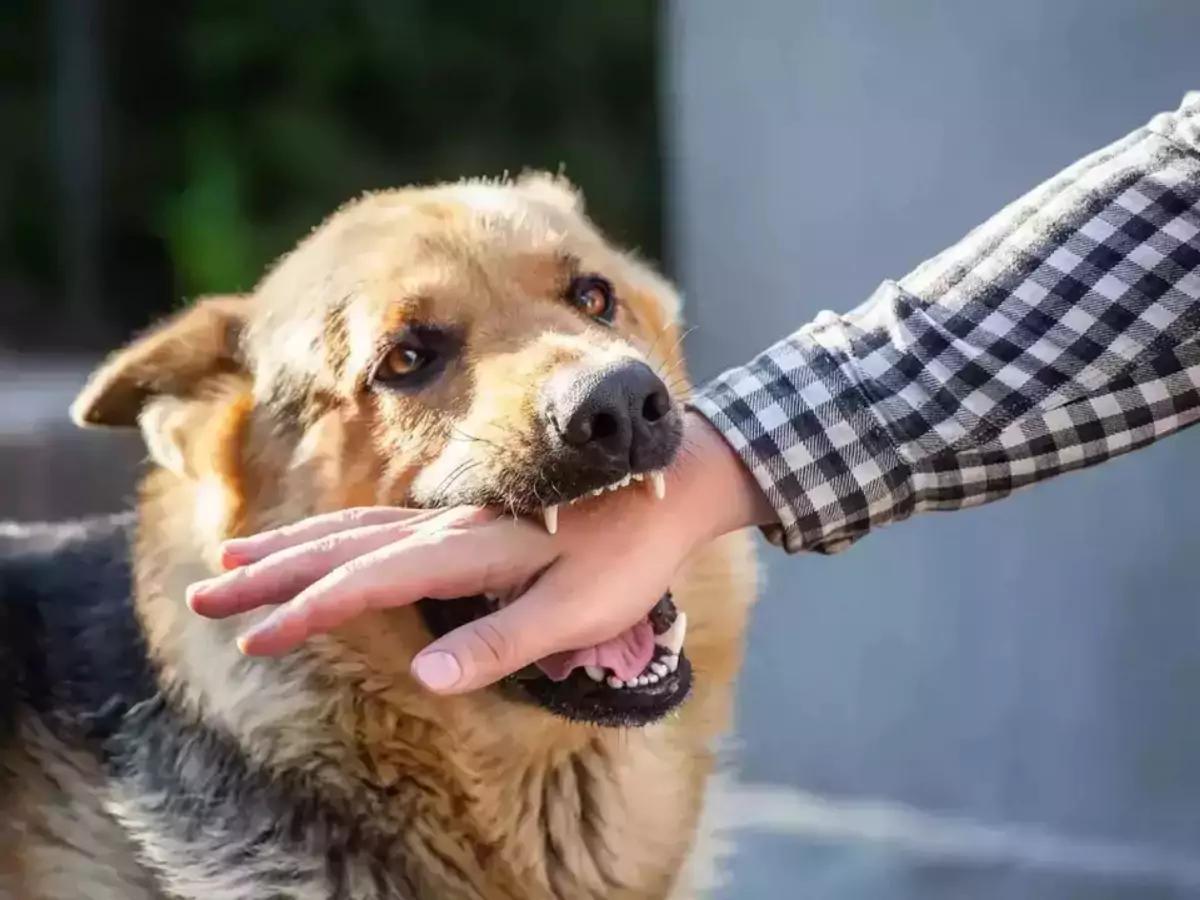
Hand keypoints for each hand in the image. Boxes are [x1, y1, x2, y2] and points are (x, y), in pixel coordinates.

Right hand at [185, 411, 773, 693]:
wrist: (669, 484)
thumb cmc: (628, 557)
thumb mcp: (578, 611)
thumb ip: (503, 642)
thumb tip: (428, 677)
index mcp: (471, 550)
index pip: (372, 583)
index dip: (311, 611)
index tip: (257, 637)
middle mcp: (449, 527)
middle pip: (342, 547)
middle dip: (271, 574)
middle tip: (206, 593)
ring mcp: (453, 518)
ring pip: (353, 528)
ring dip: (290, 546)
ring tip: (234, 558)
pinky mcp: (463, 520)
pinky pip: (379, 523)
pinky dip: (333, 533)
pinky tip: (317, 542)